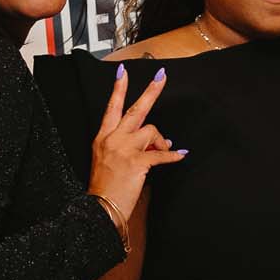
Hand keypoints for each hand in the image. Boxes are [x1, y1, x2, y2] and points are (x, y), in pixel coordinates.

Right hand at [89, 68, 184, 222]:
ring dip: (161, 142)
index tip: (123, 71)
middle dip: (151, 91)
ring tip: (163, 152)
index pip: (111, 107)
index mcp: (103, 137)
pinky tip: (180, 155)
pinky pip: (161, 155)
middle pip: (135, 109)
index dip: (118, 88)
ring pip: (151, 131)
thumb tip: (160, 140)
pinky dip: (172, 156)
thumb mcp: (109, 160)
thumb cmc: (105, 187)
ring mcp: (123, 149)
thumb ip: (132, 146)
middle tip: (161, 75)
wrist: (100, 208)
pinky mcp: (136, 162)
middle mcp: (112, 139)